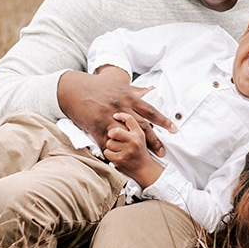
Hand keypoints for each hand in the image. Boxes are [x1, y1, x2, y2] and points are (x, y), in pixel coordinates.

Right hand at [57, 69, 173, 156]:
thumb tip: (153, 89)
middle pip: (141, 127)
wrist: (74, 88)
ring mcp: (107, 118)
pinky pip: (106, 143)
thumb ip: (137, 90)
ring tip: (144, 159)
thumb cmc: (98, 86)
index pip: (150, 111)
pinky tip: (120, 162)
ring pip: (125, 136)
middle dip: (154, 141)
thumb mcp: (119, 86)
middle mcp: (120, 108)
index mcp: (128, 98)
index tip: (174, 130)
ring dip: (135, 149)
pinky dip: (113, 153)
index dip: (163, 121)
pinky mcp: (95, 127)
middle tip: (163, 152)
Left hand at [103, 113, 163, 186]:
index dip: (121, 116)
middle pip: (115, 131)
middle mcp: (134, 141)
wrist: (145, 169)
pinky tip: (116, 155)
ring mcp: (127, 150)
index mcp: (139, 134)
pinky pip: (107, 152)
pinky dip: (109, 154)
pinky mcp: (120, 159)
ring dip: (111, 146)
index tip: (115, 115)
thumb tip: (117, 115)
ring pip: (109, 143)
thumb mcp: (140, 136)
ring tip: (118, 149)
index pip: (129, 119)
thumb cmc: (140, 152)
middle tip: (113, 137)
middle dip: (111, 134)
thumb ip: (132, 126)